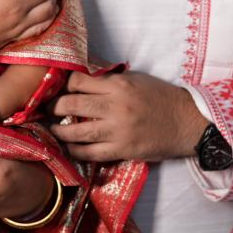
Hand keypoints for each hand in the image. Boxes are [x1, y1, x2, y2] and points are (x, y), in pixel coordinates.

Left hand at [49, 71, 209, 161]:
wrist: (187, 122)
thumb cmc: (161, 97)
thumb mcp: (136, 79)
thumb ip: (109, 81)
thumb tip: (82, 80)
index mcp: (118, 85)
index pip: (79, 81)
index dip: (63, 85)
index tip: (56, 88)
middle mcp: (115, 106)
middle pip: (71, 105)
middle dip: (53, 107)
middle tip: (44, 109)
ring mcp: (118, 130)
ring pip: (77, 132)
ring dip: (59, 131)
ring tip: (52, 129)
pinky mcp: (123, 150)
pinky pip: (91, 153)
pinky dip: (75, 150)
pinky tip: (69, 148)